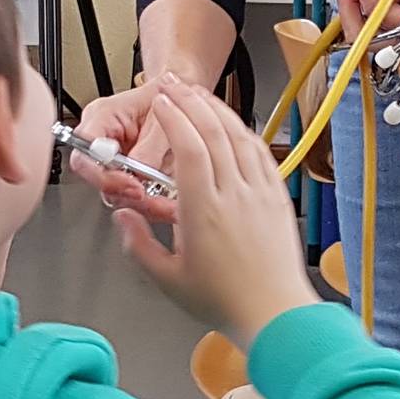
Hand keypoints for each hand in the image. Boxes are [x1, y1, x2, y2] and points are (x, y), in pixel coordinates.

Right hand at [68, 81, 179, 222]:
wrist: (183, 97)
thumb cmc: (170, 98)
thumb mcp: (164, 120)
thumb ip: (150, 147)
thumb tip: (140, 174)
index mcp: (103, 115)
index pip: (84, 147)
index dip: (101, 171)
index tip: (127, 182)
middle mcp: (102, 136)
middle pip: (94, 173)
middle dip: (120, 189)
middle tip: (145, 195)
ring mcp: (113, 156)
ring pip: (111, 188)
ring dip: (135, 198)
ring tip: (160, 200)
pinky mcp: (126, 171)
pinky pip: (127, 191)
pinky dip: (145, 199)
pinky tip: (161, 199)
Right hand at [111, 79, 317, 343]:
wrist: (276, 313)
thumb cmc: (225, 301)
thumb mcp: (167, 279)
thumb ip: (138, 245)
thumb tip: (122, 218)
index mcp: (204, 210)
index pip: (188, 147)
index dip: (173, 118)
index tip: (160, 102)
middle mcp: (234, 194)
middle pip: (213, 132)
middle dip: (191, 101)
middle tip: (173, 85)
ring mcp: (259, 193)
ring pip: (239, 136)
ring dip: (217, 109)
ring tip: (199, 94)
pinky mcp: (277, 198)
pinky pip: (260, 154)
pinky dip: (244, 132)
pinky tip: (233, 124)